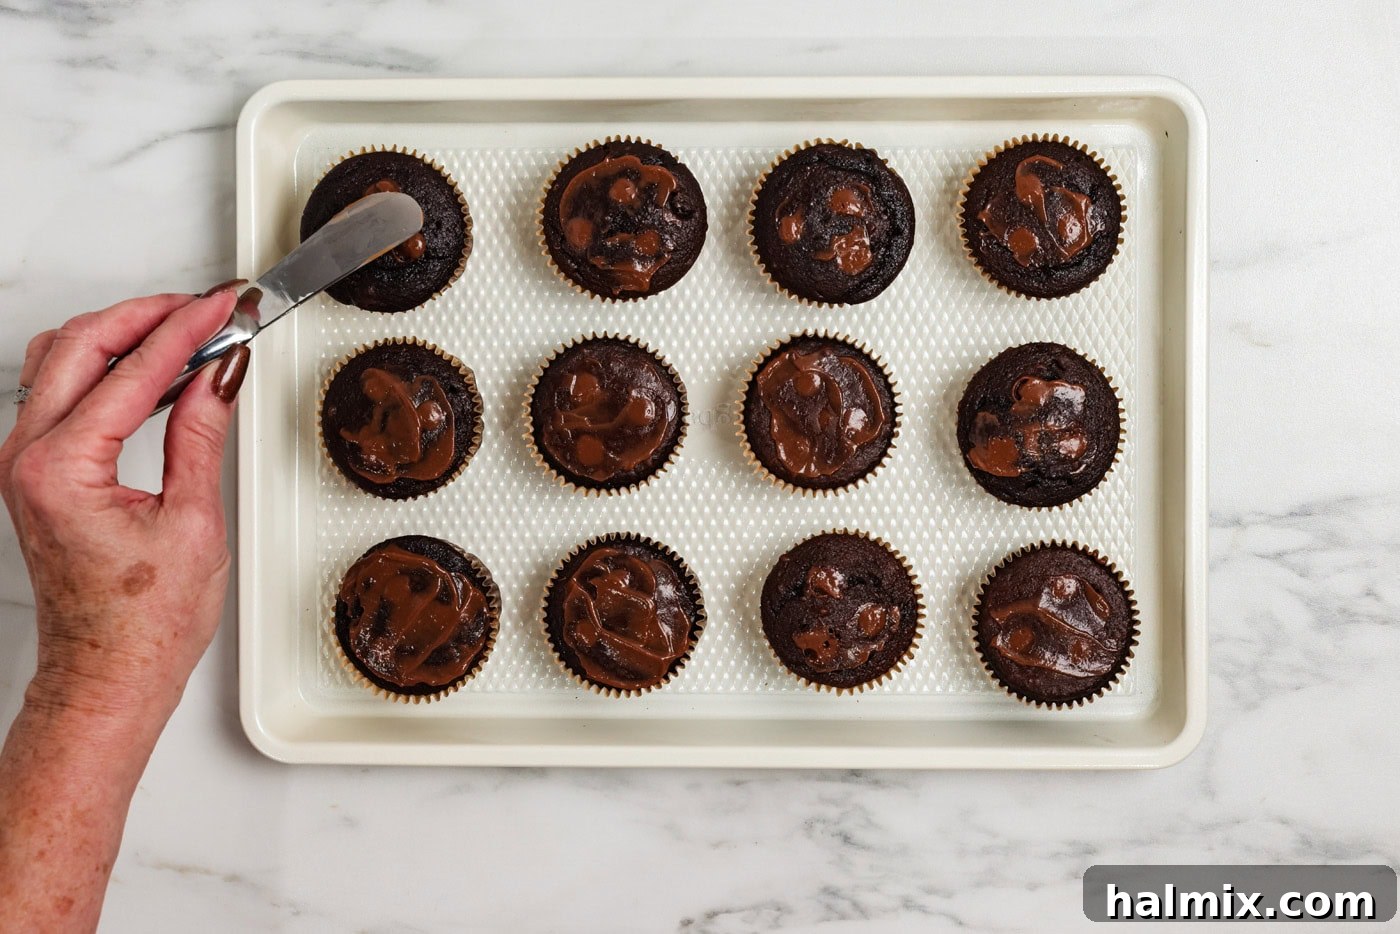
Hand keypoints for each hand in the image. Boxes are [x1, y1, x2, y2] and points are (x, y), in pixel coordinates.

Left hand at [0, 288, 247, 719]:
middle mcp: (26, 462)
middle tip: (208, 306)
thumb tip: (221, 373)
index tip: (226, 308)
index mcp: (61, 472)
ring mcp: (23, 466)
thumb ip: (201, 435)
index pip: (131, 373)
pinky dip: (106, 369)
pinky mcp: (36, 474)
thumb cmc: (142, 625)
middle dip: (147, 315)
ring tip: (183, 329)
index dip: (187, 330)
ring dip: (120, 335)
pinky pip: (61, 394)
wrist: (109, 676)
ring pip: (60, 362)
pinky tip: (151, 370)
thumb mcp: (192, 523)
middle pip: (79, 346)